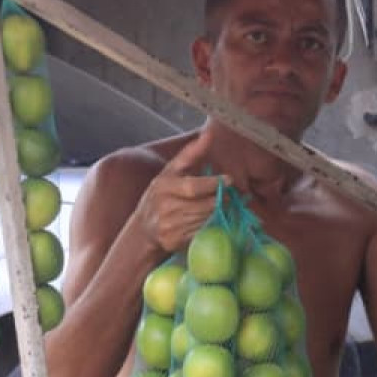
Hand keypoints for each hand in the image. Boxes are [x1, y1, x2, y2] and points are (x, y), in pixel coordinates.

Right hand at [133, 131, 225, 253]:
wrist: (143, 228)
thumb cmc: (161, 194)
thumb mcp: (171, 171)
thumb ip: (190, 153)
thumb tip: (208, 135)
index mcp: (163, 186)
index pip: (193, 186)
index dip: (213, 184)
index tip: (229, 180)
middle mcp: (164, 206)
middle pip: (203, 204)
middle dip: (221, 200)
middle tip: (232, 195)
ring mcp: (169, 226)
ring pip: (205, 219)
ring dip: (218, 213)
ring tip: (224, 206)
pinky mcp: (174, 241)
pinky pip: (200, 232)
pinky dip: (210, 226)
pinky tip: (212, 219)